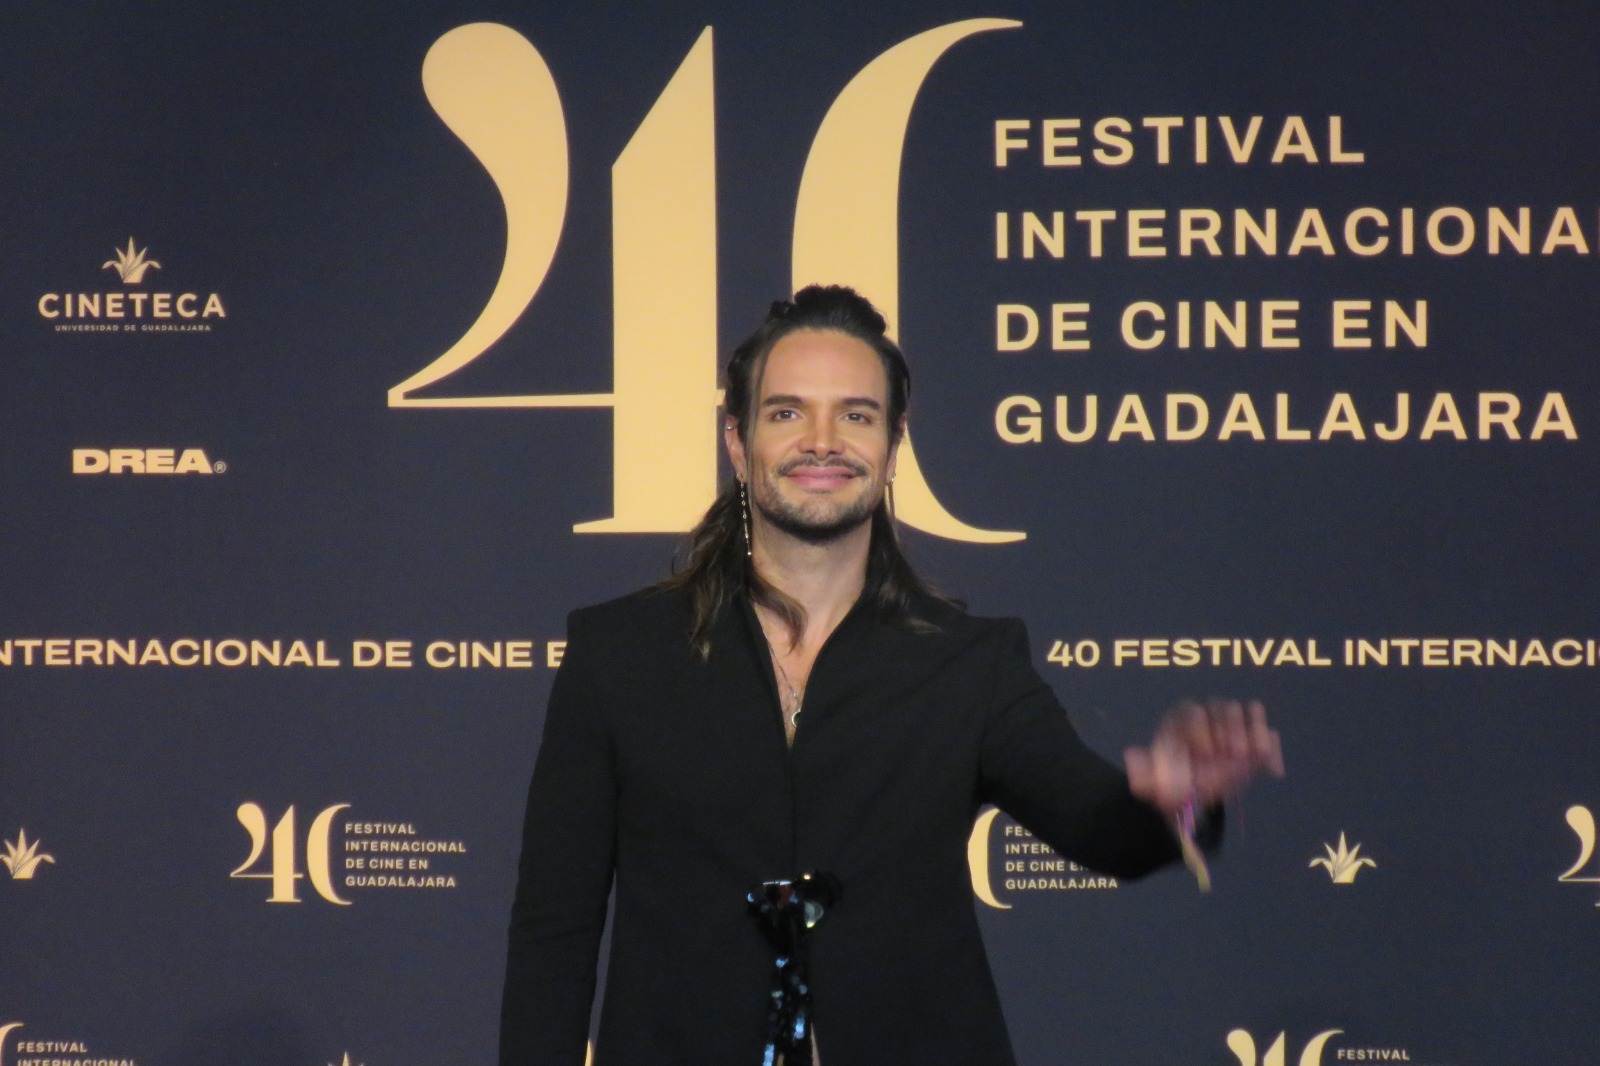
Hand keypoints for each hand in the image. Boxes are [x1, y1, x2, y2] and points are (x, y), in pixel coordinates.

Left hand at [1123, 699, 1283, 813]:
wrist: (1190, 790)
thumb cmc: (1169, 779)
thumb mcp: (1153, 778)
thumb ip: (1144, 770)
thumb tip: (1132, 757)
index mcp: (1182, 722)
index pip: (1194, 712)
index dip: (1200, 729)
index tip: (1205, 752)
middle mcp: (1209, 719)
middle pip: (1224, 708)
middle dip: (1232, 728)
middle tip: (1233, 753)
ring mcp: (1233, 728)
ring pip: (1248, 713)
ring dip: (1254, 732)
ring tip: (1254, 755)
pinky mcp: (1252, 744)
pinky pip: (1267, 737)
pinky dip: (1272, 750)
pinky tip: (1272, 770)